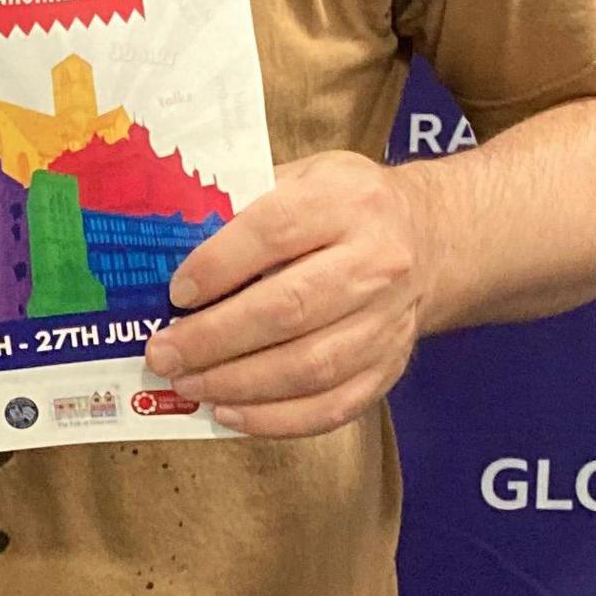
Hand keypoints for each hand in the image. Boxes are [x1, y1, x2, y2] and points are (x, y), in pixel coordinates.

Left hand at [138, 150, 433, 438]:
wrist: (431, 239)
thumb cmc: (345, 206)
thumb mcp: (305, 177)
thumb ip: (245, 206)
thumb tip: (167, 253)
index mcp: (348, 201)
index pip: (274, 232)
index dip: (219, 266)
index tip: (176, 294)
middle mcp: (377, 262)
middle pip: (289, 309)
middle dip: (214, 339)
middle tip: (164, 354)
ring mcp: (388, 321)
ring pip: (310, 367)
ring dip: (238, 384)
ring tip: (187, 385)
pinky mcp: (390, 367)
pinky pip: (333, 406)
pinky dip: (276, 419)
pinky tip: (229, 413)